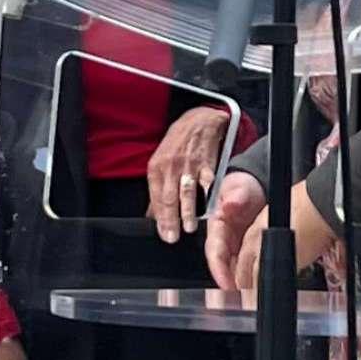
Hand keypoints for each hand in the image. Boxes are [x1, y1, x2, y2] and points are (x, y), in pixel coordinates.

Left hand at [146, 105, 230, 242]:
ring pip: (187, 192)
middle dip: (170, 219)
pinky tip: (208, 209)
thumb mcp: (160, 162)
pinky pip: (206, 183)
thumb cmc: (177, 144)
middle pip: (169, 197)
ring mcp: (189, 165)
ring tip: (189, 228)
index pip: (156, 197)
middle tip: (172, 237)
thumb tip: (152, 215)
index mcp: (157, 167)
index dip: (159, 217)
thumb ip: (157, 189)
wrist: (199, 121)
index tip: (163, 233)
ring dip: (188, 211)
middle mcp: (171, 166)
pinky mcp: (207, 164)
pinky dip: (207, 196)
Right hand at [203, 171, 267, 291]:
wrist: (256, 189)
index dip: (219, 270)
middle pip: (223, 268)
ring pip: (234, 271)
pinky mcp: (246, 252)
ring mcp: (235, 248)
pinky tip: (259, 289)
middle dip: (229, 286)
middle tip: (241, 300)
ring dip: (241, 286)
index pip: (214, 252)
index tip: (227, 285)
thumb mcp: (240, 188)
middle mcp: (223, 241)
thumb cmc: (243, 188)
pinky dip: (251, 280)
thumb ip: (236, 196)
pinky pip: (246, 269)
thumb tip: (230, 204)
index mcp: (216, 227)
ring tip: (250, 301)